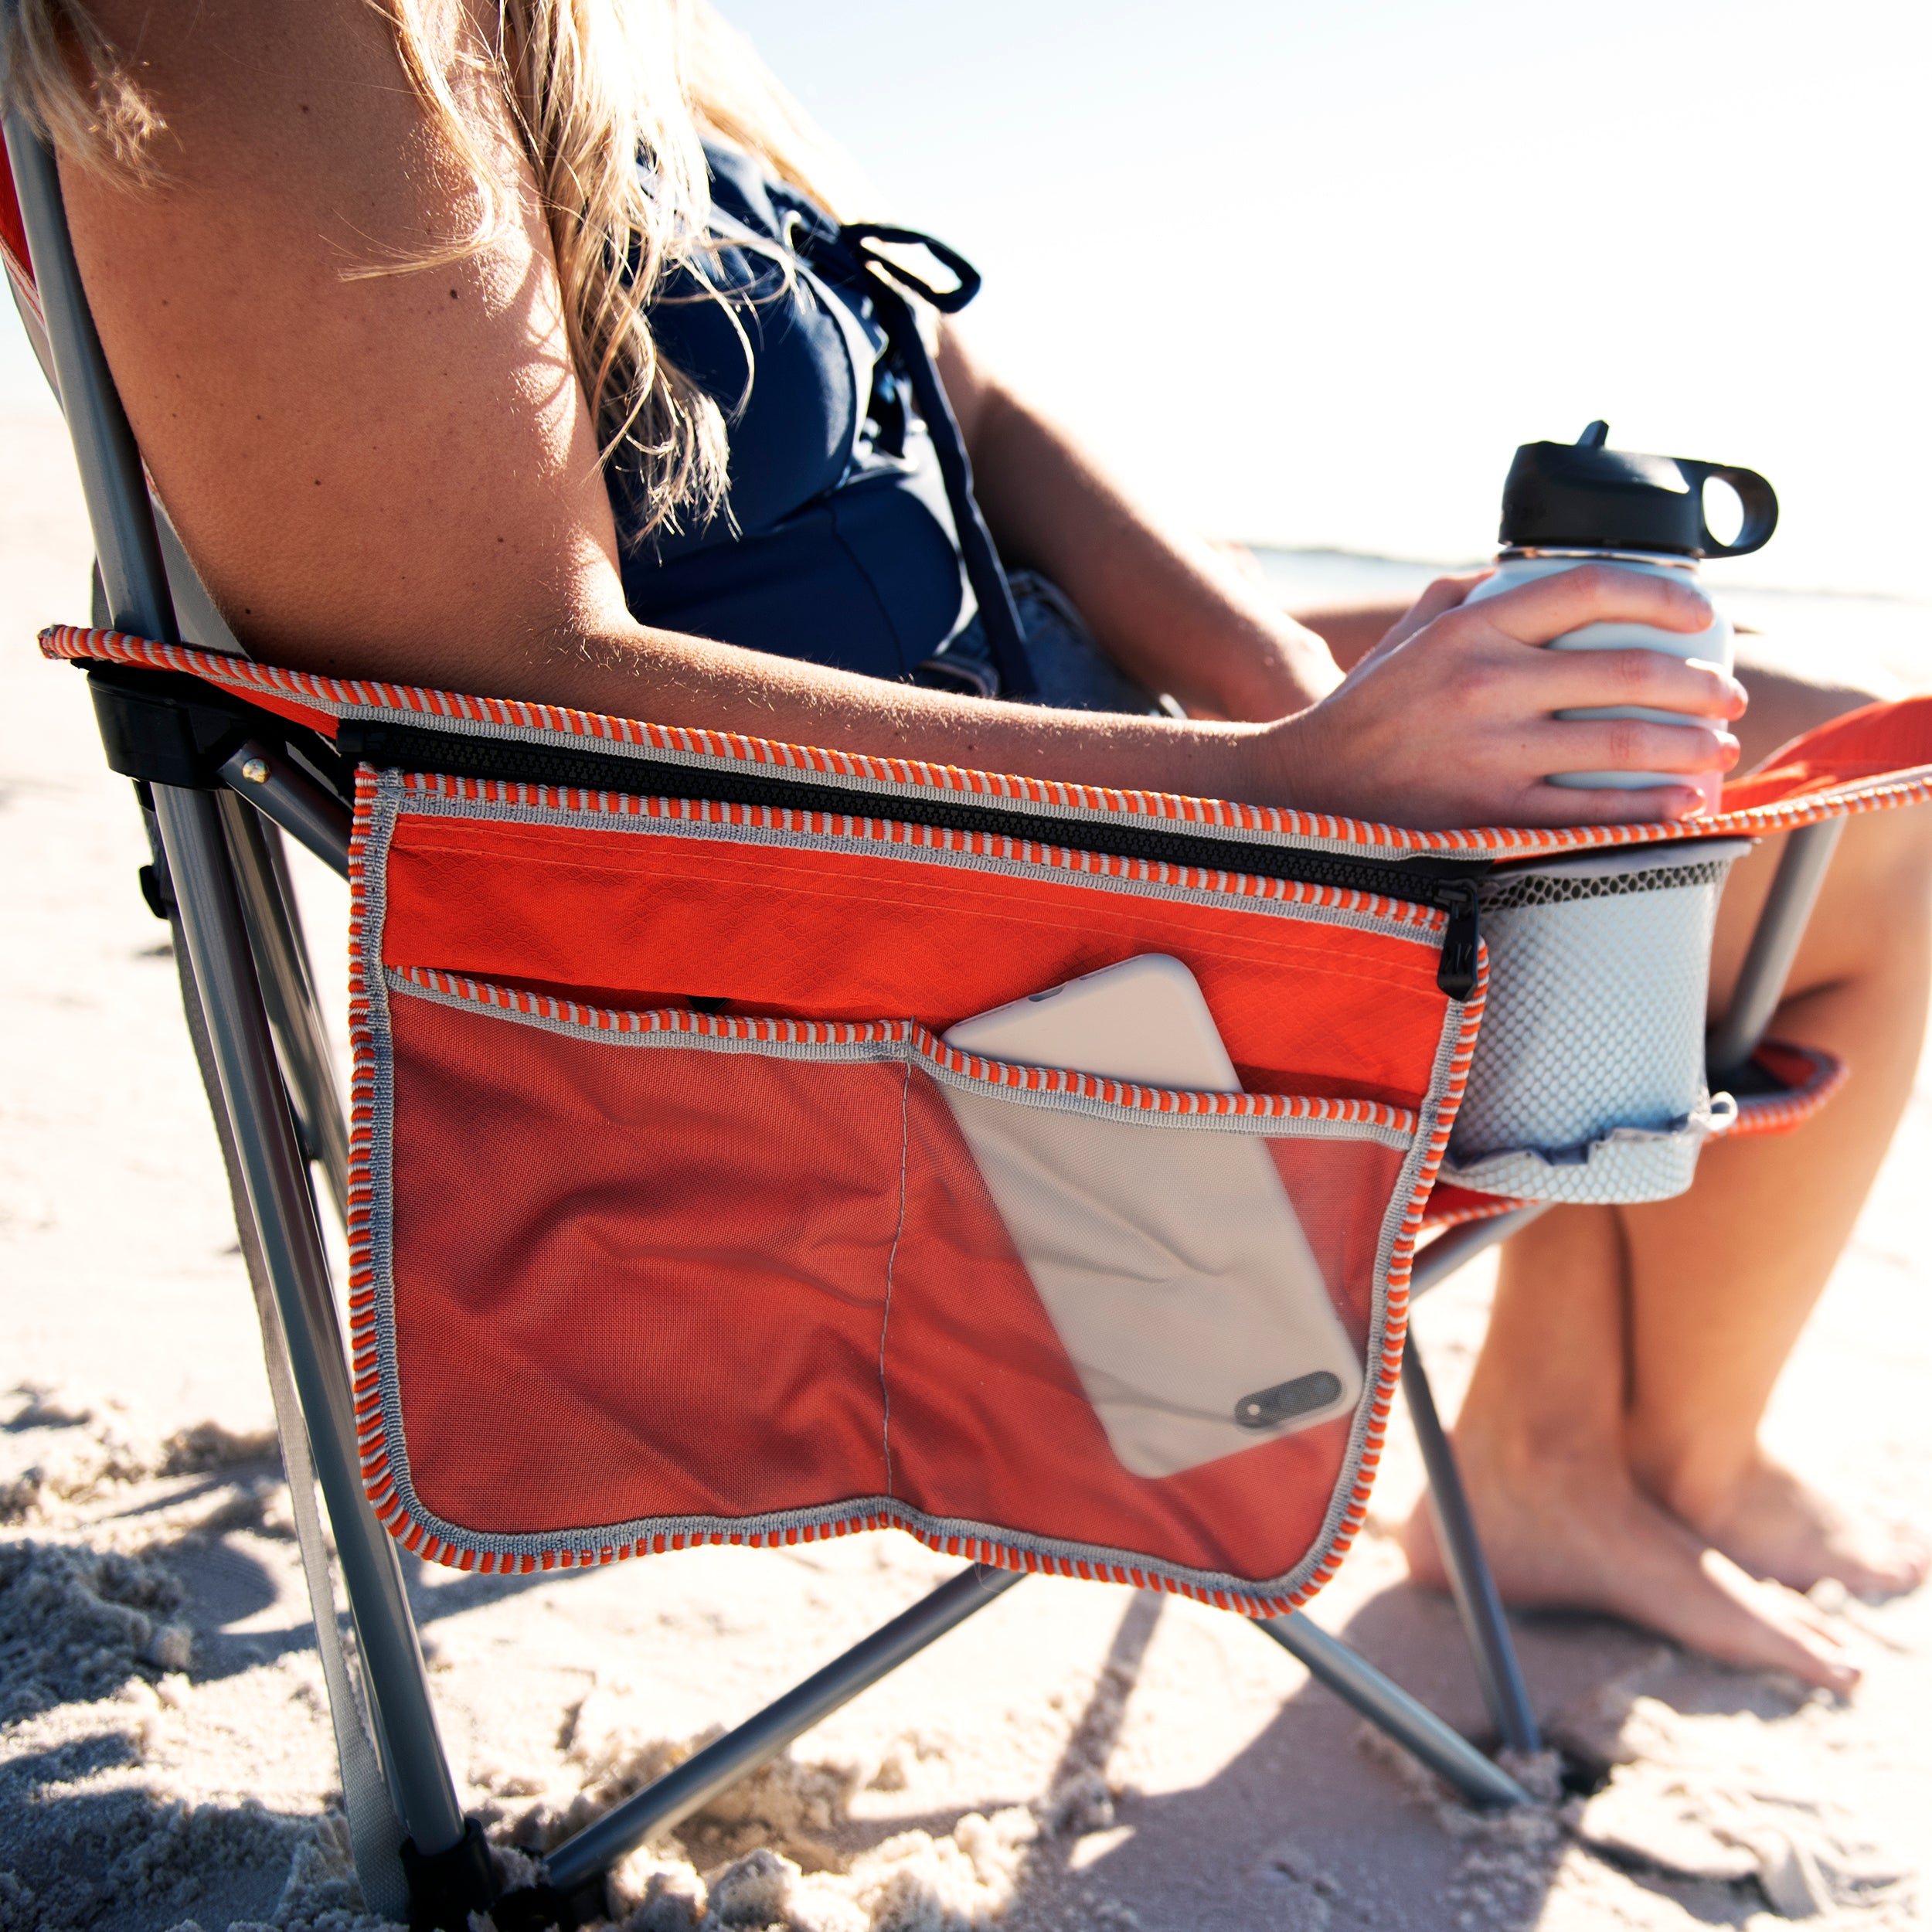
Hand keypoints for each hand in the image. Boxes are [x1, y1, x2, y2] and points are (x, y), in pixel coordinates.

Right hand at [1262, 565, 1746, 827]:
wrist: (1309, 788)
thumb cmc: (1368, 709)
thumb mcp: (1409, 633)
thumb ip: (1469, 594)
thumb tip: (1528, 572)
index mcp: (1470, 629)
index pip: (1589, 588)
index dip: (1662, 595)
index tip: (1701, 614)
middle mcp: (1485, 684)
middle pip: (1626, 672)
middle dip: (1699, 684)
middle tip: (1726, 694)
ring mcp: (1491, 752)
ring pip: (1622, 744)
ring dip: (1689, 748)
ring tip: (1718, 748)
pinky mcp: (1491, 814)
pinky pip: (1590, 812)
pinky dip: (1649, 810)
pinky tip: (1684, 805)